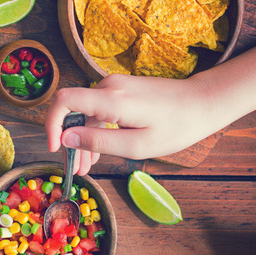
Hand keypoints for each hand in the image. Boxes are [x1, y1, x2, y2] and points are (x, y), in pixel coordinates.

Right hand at [45, 73, 218, 172]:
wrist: (204, 102)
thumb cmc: (176, 127)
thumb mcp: (137, 145)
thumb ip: (99, 141)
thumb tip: (66, 138)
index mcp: (111, 98)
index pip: (64, 100)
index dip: (51, 123)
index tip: (54, 146)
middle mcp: (108, 86)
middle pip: (73, 110)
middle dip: (70, 140)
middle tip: (76, 168)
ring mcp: (115, 85)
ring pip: (86, 113)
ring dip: (84, 138)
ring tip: (87, 166)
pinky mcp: (121, 89)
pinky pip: (98, 109)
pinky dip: (96, 129)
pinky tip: (100, 150)